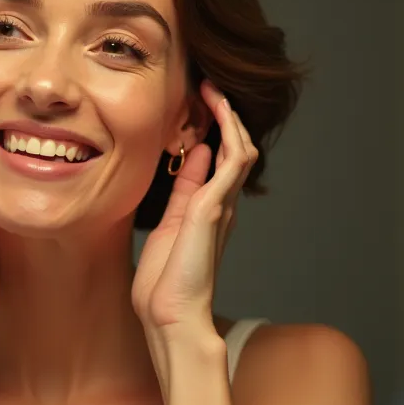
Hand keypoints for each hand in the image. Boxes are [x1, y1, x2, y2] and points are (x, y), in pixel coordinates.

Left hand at [130, 80, 258, 329]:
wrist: (170, 318)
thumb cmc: (163, 285)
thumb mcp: (167, 227)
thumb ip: (180, 193)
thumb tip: (193, 157)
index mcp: (207, 211)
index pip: (217, 162)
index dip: (210, 131)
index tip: (196, 105)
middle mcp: (221, 205)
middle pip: (234, 150)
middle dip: (223, 117)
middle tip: (207, 86)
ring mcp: (221, 205)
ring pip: (240, 149)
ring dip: (229, 117)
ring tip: (214, 89)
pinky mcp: (214, 206)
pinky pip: (234, 160)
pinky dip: (230, 131)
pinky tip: (219, 110)